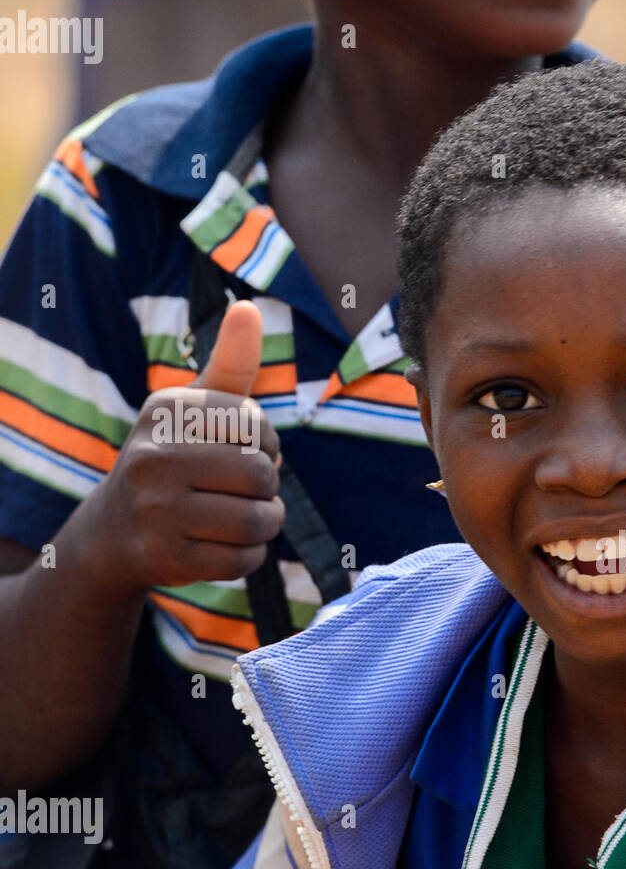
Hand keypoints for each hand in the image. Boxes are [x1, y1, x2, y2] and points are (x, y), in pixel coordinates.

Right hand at [72, 301, 283, 593]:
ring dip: (266, 523)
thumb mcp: (195, 409)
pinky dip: (249, 556)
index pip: (257, 424)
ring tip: (249, 517)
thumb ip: (231, 364)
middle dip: (268, 486)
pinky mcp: (163, 557)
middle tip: (250, 490)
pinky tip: (229, 545)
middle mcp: (151, 456)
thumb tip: (250, 308)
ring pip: (257, 520)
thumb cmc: (173, 458)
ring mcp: (153, 511)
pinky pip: (242, 560)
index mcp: (165, 411)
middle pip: (260, 474)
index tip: (248, 449)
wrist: (115, 530)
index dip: (267, 443)